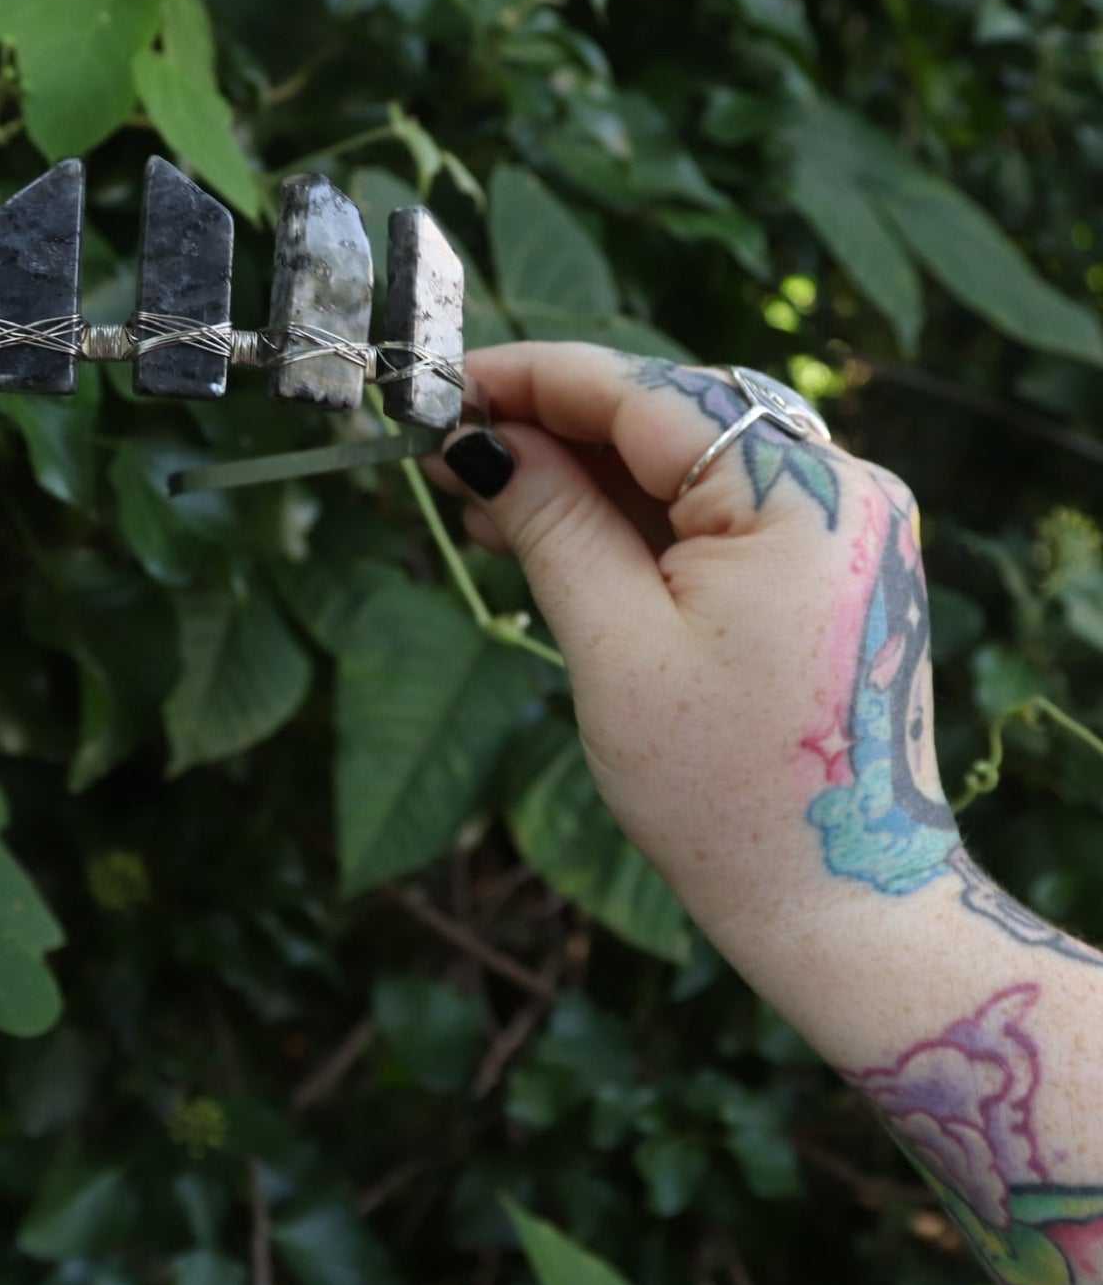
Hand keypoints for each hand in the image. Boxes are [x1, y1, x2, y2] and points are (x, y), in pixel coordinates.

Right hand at [430, 343, 954, 957]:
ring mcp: (838, 524)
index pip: (645, 396)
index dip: (534, 380)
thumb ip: (551, 521)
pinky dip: (630, 516)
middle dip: (551, 429)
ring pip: (682, 462)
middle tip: (449, 452)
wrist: (838, 904)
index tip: (446, 383)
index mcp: (801, 497)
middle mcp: (839, 487)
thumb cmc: (725, 792)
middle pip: (666, 420)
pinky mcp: (823, 562)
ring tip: (484, 504)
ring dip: (581, 474)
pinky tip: (550, 529)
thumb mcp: (616, 646)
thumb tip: (478, 441)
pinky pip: (710, 509)